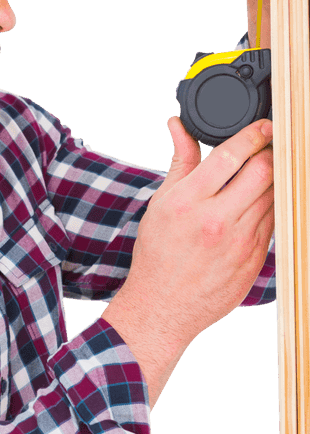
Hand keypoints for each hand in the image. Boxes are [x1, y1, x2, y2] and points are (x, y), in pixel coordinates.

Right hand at [101, 115, 273, 406]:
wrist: (163, 308)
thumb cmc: (158, 254)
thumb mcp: (162, 203)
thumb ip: (180, 161)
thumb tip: (178, 126)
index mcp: (188, 203)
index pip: (233, 155)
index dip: (255, 134)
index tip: (264, 125)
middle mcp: (216, 221)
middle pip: (264, 171)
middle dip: (271, 152)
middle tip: (270, 145)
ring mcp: (240, 243)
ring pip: (274, 195)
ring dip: (274, 179)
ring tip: (265, 172)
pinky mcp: (256, 259)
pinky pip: (275, 221)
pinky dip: (271, 206)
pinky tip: (259, 203)